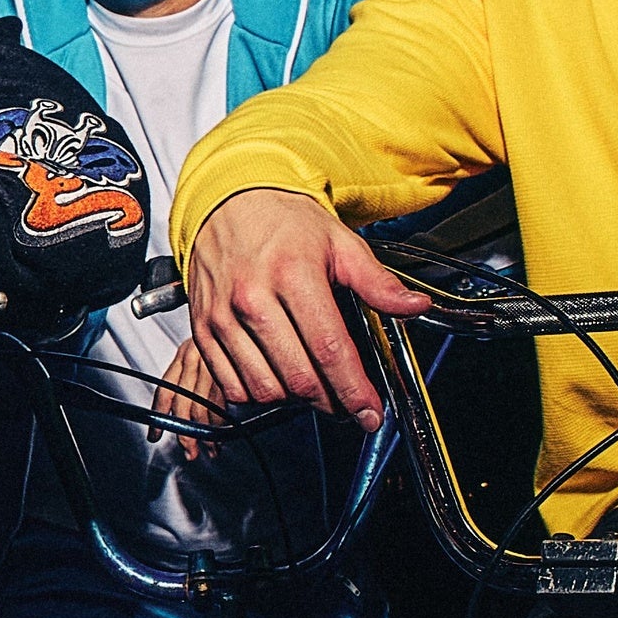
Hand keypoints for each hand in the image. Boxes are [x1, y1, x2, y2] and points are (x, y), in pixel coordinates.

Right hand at [180, 187, 430, 424]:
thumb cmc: (285, 224)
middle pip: (299, 377)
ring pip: (265, 389)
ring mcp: (223, 317)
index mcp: (293, 275)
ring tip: (310, 383)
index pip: (329, 349)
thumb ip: (377, 283)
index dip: (353, 390)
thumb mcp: (340, 244)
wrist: (227, 204)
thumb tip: (415, 306)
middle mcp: (253, 298)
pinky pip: (232, 386)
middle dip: (330, 400)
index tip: (369, 413)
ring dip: (294, 399)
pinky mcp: (202, 331)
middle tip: (345, 401)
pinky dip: (258, 394)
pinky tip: (275, 378)